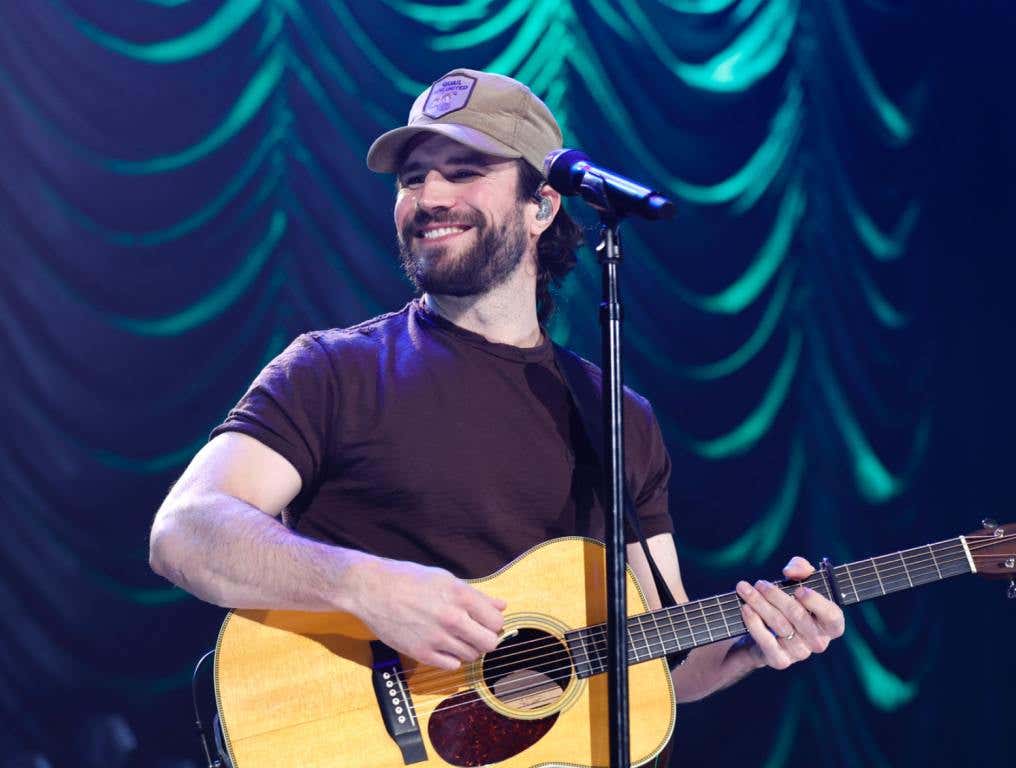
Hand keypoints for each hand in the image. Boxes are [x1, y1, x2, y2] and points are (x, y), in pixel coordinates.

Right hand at [352, 557, 506, 670]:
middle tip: (474, 632)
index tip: (485, 621)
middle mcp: (452, 618)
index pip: (496, 621)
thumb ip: (476, 596)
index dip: (494, 622)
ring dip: (467, 648)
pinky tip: (442, 645)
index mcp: (461, 596)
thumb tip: (502, 606)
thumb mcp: (446, 579)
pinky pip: (451, 666)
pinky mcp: (421, 653)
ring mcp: (436, 638)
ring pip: (471, 656)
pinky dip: (451, 658)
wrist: (372, 589)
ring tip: (454, 636)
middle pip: (489, 643)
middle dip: (485, 638)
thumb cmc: (409, 579)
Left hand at [735, 556, 844, 669]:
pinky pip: (767, 642)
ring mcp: (800, 653)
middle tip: (759, 583)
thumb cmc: (789, 600)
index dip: (817, 603)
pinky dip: (754, 623)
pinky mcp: (780, 661)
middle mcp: (818, 642)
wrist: (765, 629)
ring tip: (744, 589)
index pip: (832, 616)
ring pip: (779, 625)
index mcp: (830, 624)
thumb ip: (801, 568)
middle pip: (798, 616)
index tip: (799, 590)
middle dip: (776, 596)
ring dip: (759, 603)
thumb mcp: (798, 580)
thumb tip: (791, 572)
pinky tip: (745, 608)